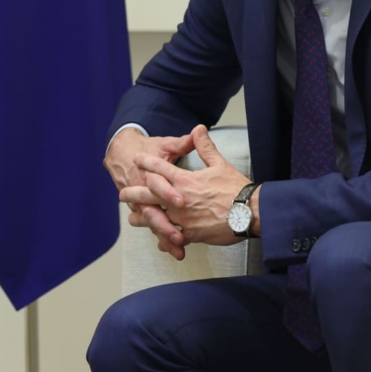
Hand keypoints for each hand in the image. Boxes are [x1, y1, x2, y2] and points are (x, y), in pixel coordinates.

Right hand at [105, 127, 196, 257]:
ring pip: (152, 222)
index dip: (167, 192)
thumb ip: (182, 142)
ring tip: (179, 246)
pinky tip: (174, 250)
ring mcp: (141, 203)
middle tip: (178, 234)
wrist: (121, 154)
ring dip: (164, 235)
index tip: (181, 201)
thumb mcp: (164, 145)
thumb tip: (198, 132)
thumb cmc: (147, 149)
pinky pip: (153, 228)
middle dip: (164, 223)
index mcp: (149, 173)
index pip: (157, 184)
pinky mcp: (143, 212)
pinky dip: (163, 240)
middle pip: (151, 210)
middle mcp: (142, 190)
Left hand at [120, 125, 254, 254]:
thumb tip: (198, 128)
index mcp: (185, 180)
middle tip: (122, 194)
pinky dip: (166, 240)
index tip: (137, 159)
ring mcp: (183, 218)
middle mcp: (179, 199)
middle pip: (150, 195)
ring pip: (157, 218)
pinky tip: (160, 243)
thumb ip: (205, 147)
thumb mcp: (220, 163)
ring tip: (133, 219)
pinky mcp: (192, 234)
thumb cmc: (235, 188)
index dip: (147, 162)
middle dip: (134, 193)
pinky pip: (174, 238)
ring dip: (144, 219)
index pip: (161, 168)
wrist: (249, 212)